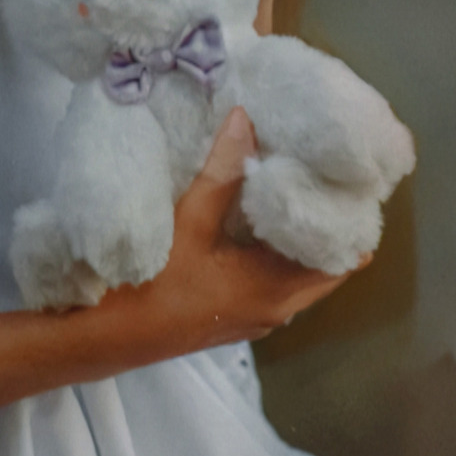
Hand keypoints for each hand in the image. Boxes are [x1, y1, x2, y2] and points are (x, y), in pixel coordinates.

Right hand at [110, 110, 357, 358]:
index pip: (343, 256)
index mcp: (277, 289)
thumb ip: (222, 171)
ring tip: (297, 181)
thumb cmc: (151, 284)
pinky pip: (277, 277)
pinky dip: (279, 248)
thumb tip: (246, 118)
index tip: (347, 173)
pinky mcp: (237, 311)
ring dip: (301, 233)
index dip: (349, 215)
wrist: (106, 336)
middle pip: (327, 263)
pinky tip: (261, 214)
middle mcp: (278, 308)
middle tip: (322, 167)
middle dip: (326, 218)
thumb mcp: (189, 221)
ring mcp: (258, 314)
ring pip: (301, 271)